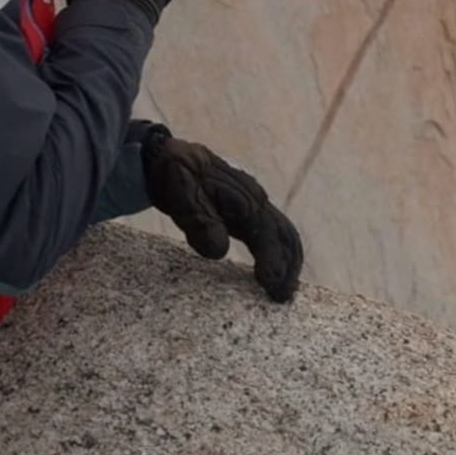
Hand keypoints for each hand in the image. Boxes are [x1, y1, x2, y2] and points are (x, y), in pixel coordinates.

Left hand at [142, 130, 302, 302]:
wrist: (167, 156)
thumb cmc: (175, 177)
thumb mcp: (182, 198)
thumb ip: (200, 223)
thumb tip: (219, 251)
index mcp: (245, 198)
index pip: (268, 234)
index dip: (273, 262)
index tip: (271, 286)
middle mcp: (256, 200)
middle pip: (285, 235)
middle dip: (289, 267)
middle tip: (283, 297)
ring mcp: (253, 203)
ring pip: (281, 233)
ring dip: (287, 261)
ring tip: (282, 290)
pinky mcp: (245, 209)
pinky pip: (270, 231)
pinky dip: (276, 252)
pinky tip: (270, 270)